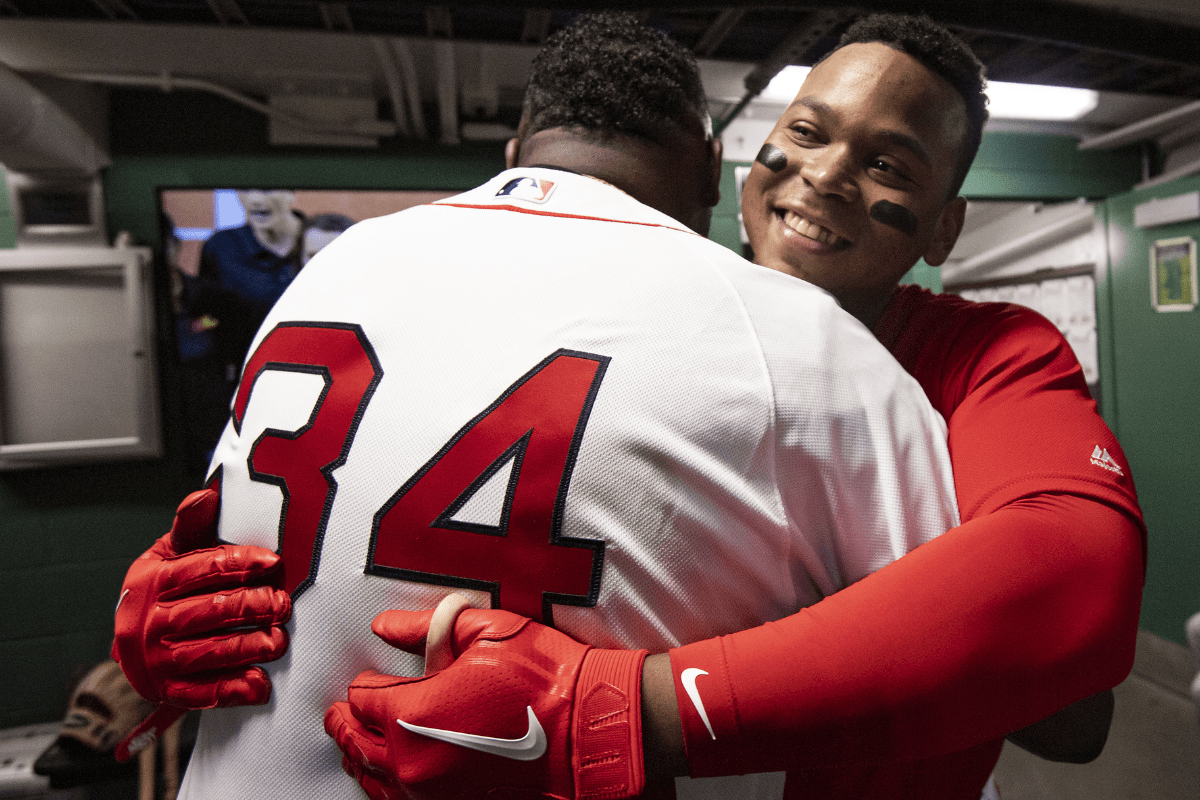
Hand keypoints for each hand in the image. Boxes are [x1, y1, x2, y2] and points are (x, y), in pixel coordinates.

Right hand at [111, 489, 291, 709]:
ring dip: (249, 647)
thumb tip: (207, 495)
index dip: (241, 564)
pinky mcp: (166, 690)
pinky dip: (233, 690)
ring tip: (279, 640)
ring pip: (209, 652)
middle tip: (282, 604)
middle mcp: (147, 622)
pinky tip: (261, 683)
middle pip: (210, 610)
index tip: (274, 563)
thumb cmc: (168, 587)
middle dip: (252, 606)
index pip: (202, 568)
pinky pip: (202, 693)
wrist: (134, 640)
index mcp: (151, 582)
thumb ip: (191, 527)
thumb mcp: (171, 553)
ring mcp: (154, 661)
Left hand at [324, 596, 647, 799]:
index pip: (363, 699)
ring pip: (376, 782)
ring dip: (363, 761)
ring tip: (357, 748)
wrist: (589, 731)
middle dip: (347, 726)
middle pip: (358, 745)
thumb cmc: (544, 680)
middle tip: (340, 715)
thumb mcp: (487, 632)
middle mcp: (413, 763)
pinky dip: (391, 788)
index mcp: (412, 715)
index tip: (370, 678)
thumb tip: (387, 627)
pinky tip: (395, 778)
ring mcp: (433, 795)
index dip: (364, 684)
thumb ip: (427, 627)